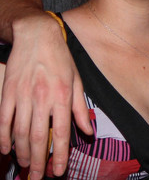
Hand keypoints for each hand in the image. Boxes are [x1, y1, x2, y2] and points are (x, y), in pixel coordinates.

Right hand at [0, 13, 91, 179]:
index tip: (58, 172)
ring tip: (24, 166)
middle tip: (37, 178)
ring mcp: (22, 95)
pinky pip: (4, 120)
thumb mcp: (78, 80)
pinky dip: (4, 136)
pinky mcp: (8, 92)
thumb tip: (88, 132)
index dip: (60, 155)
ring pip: (20, 132)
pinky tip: (7, 148)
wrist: (37, 35)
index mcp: (63, 95)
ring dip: (22, 152)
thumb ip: (81, 108)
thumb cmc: (61, 59)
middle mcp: (42, 98)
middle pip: (39, 137)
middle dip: (38, 161)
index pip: (63, 131)